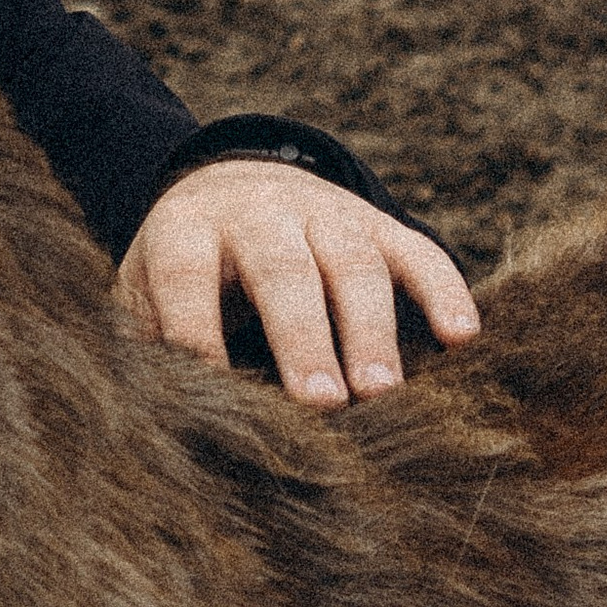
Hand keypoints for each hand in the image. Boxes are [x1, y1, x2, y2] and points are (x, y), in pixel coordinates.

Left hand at [119, 158, 480, 410]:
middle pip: (282, 270)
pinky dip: (443, 289)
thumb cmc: (186, 267)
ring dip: (369, 328)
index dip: (195, 332)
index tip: (213, 396)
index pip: (186, 277)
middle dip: (303, 338)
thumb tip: (143, 424)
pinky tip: (462, 337)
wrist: (233, 182)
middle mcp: (260, 213)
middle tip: (320, 405)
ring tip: (381, 392)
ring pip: (352, 262)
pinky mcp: (376, 223)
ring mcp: (324, 212)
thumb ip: (144, 343)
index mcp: (187, 229)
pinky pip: (417, 250)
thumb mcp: (145, 290)